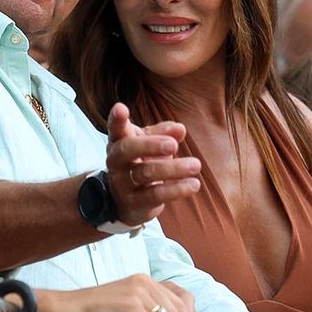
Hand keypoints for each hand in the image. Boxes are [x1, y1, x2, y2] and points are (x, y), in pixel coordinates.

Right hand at [104, 102, 200, 226]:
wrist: (124, 201)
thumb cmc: (140, 163)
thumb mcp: (150, 145)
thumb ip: (164, 134)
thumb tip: (180, 129)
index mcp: (119, 142)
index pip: (116, 129)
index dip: (116, 119)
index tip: (120, 108)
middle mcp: (116, 162)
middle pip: (128, 150)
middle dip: (150, 145)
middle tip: (173, 145)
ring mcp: (122, 184)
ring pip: (145, 173)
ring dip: (172, 169)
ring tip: (196, 165)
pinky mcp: (134, 203)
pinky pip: (155, 195)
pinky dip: (176, 189)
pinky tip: (193, 184)